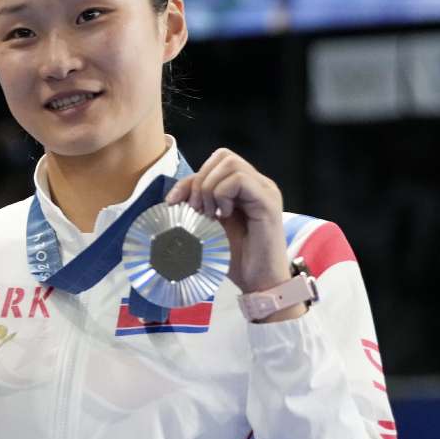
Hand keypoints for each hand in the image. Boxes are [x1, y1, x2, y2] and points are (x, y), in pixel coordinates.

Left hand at [166, 148, 303, 321]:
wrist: (259, 282)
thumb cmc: (235, 258)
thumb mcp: (208, 227)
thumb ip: (196, 208)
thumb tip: (171, 198)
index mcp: (244, 188)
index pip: (214, 164)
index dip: (189, 179)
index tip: (172, 202)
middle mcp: (257, 184)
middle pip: (222, 156)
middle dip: (199, 180)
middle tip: (197, 210)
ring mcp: (264, 190)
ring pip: (230, 164)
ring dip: (209, 188)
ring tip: (210, 214)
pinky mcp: (268, 201)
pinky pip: (239, 180)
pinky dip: (222, 194)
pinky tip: (223, 216)